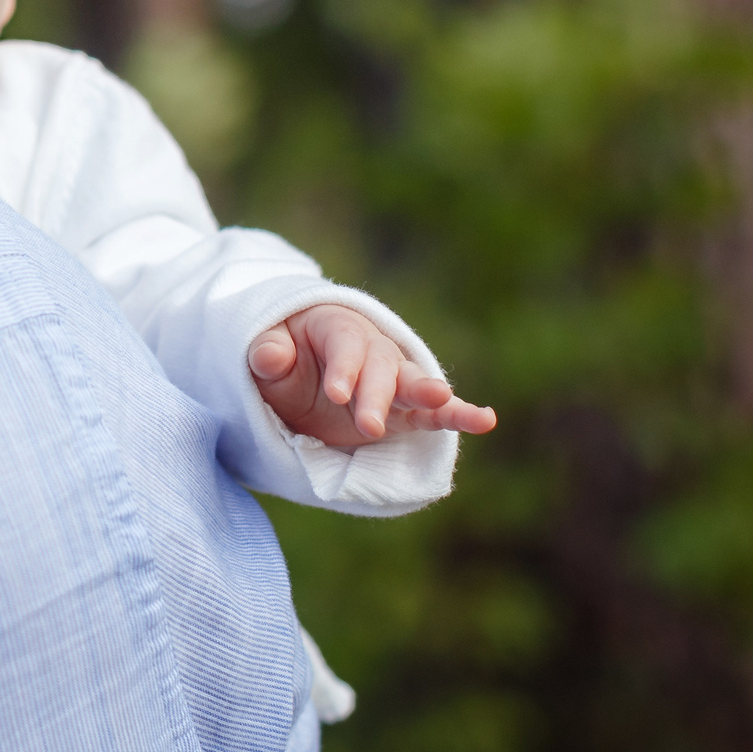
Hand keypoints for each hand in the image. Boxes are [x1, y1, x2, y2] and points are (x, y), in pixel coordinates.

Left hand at [249, 303, 497, 447]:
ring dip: (428, 395)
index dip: (343, 368)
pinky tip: (486, 420)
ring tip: (444, 400)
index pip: (345, 344)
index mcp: (337, 327)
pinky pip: (433, 413)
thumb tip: (268, 355)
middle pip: (380, 367)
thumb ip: (266, 352)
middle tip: (367, 424)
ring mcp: (392, 379)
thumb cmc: (283, 358)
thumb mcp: (267, 353)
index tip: (336, 393)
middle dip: (375, 395)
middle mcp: (372, 349)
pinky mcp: (403, 411)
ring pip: (413, 384)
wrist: (300, 373)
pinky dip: (458, 416)